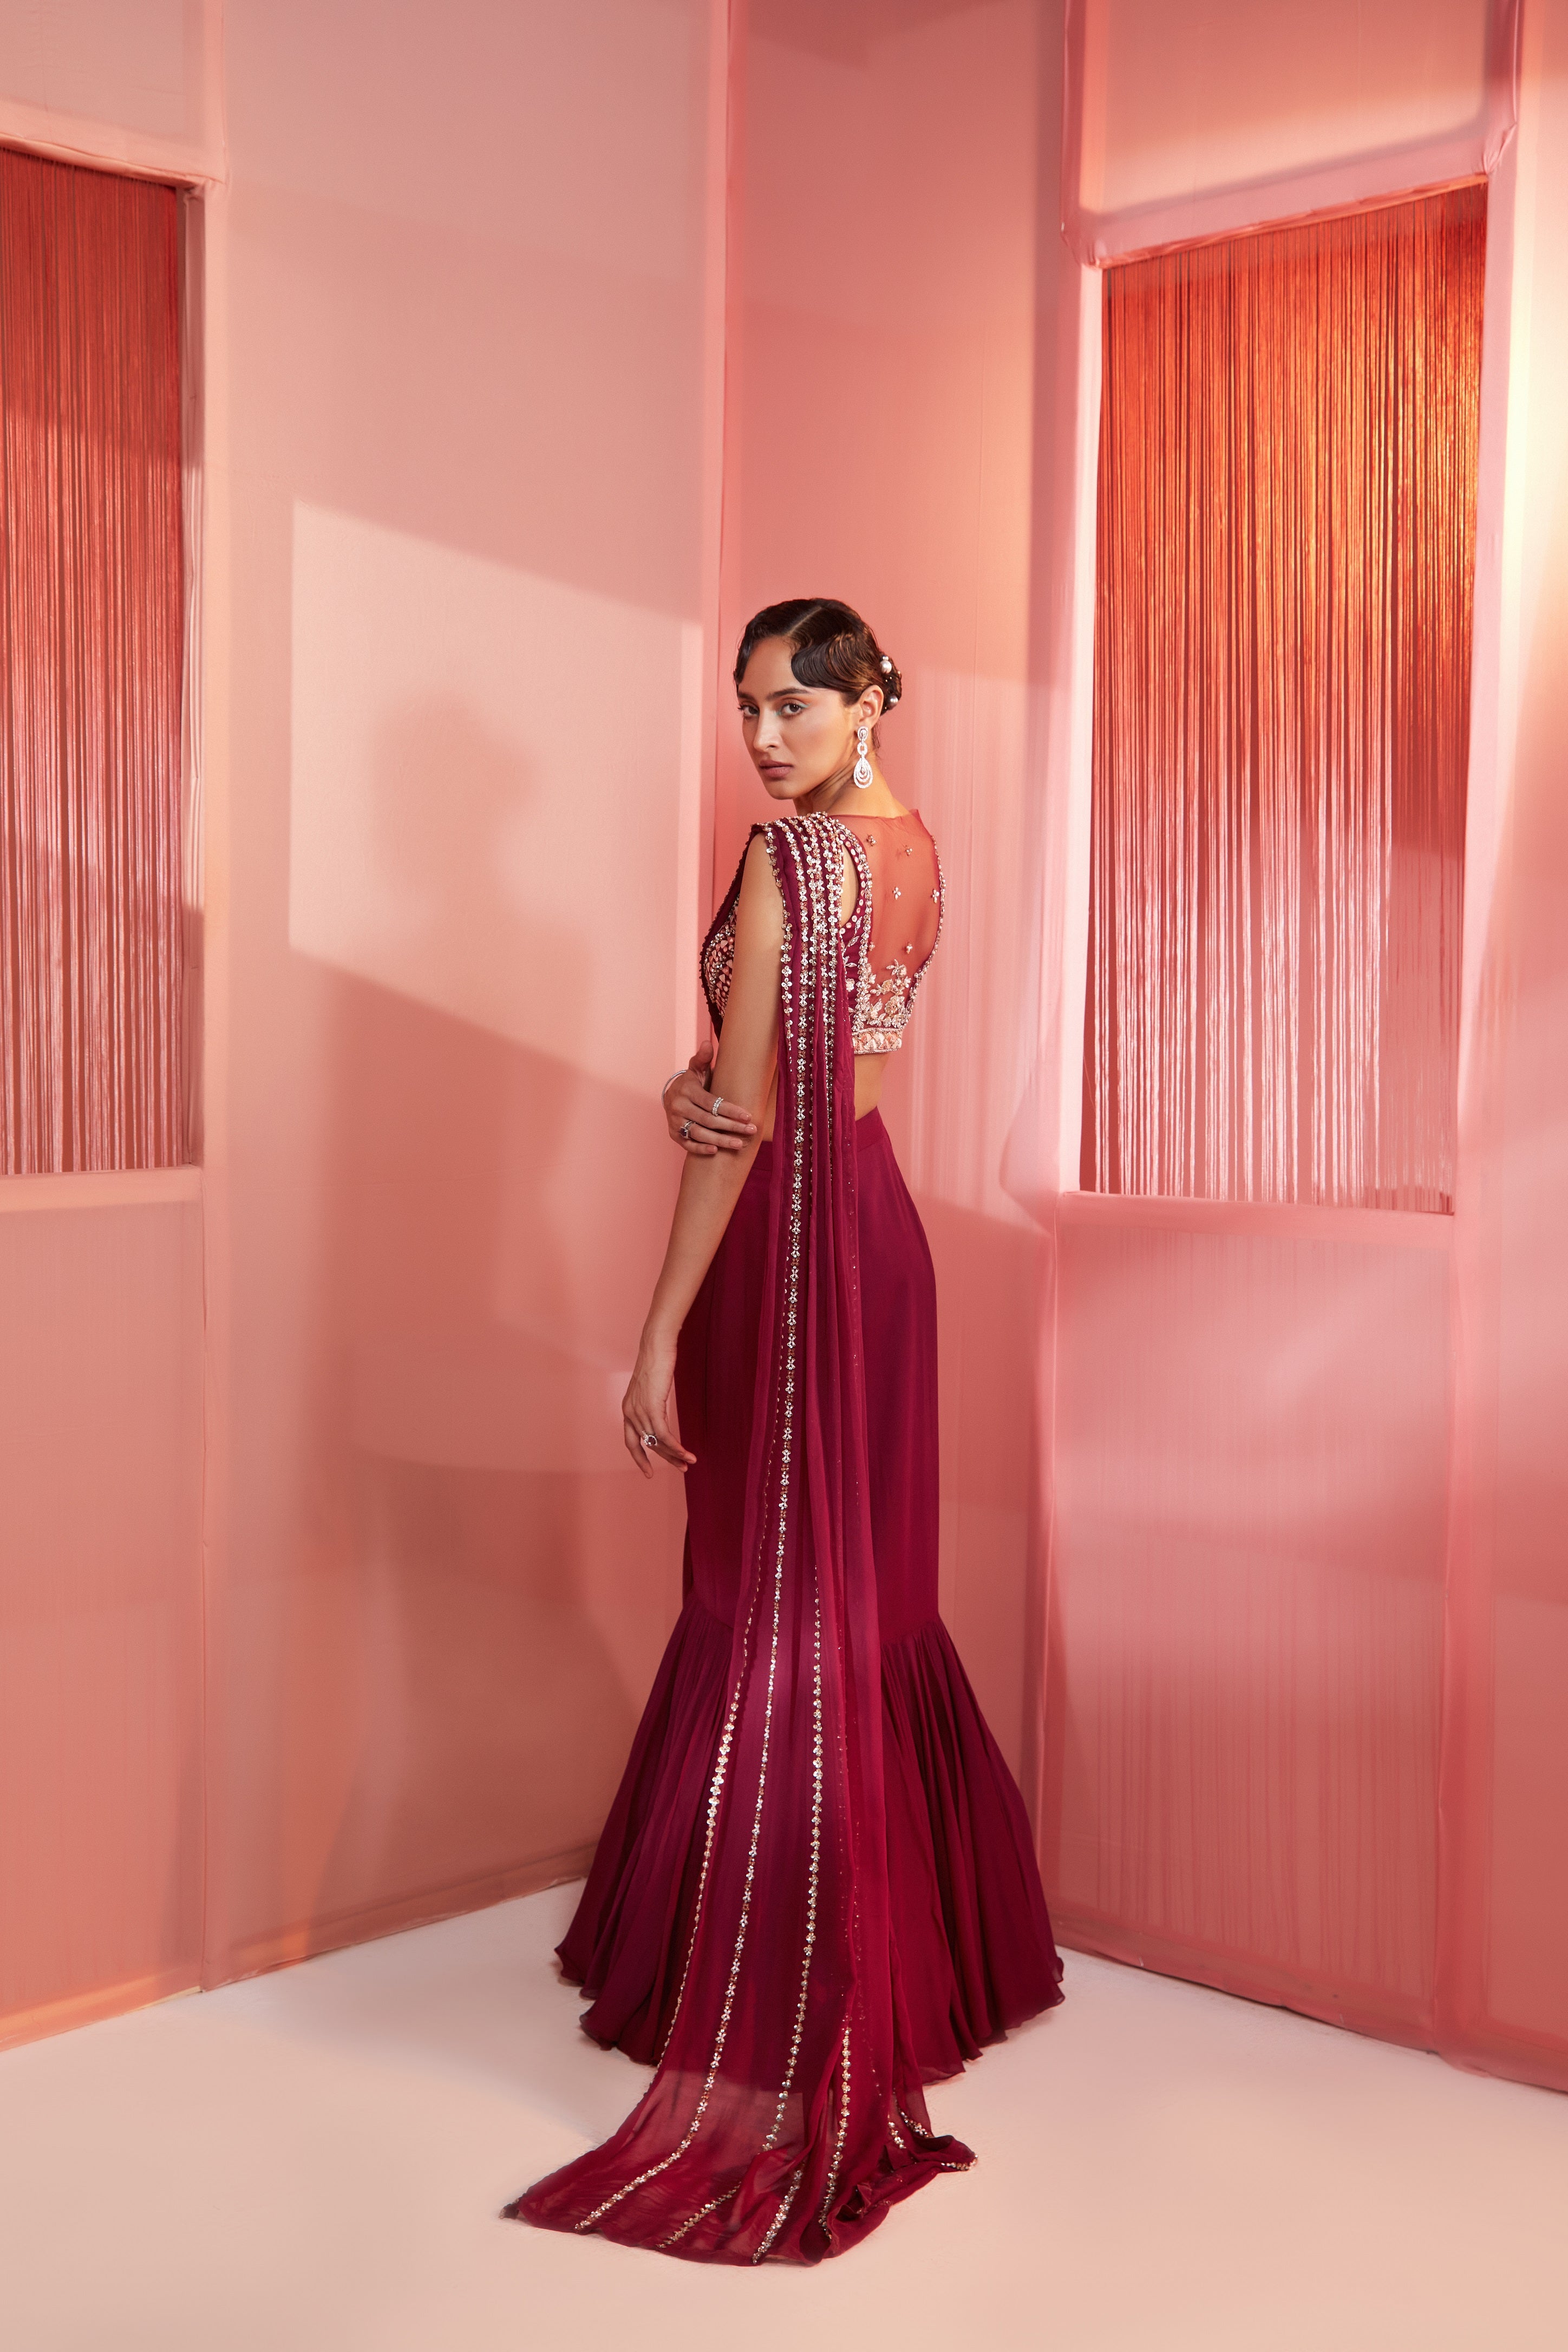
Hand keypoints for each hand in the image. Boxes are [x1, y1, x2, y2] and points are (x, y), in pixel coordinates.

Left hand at [622, 1334, 695, 1477]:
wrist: (656, 1347)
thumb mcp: (651, 1388)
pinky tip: (686, 1454)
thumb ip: (652, 1404)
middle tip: (681, 1468)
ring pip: (657, 1443)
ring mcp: (640, 1411)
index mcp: (627, 1409)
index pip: (631, 1442)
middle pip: (647, 1445)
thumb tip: (660, 1415)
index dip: (640, 1459)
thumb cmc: (657, 1363)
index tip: (649, 1472)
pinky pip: (664, 1436)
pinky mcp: (652, 1408)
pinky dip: (676, 1447)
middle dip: (665, 1459)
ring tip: (688, 1463)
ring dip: (674, 1455)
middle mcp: (630, 1413)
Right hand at [663, 1054, 757, 1155]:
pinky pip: (687, 1144)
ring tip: (740, 1144)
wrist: (671, 1096)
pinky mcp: (674, 1134)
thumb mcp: (697, 1069)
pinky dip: (701, 1148)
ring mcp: (675, 1122)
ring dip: (721, 1140)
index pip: (712, 1103)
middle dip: (732, 1127)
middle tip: (751, 1131)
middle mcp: (678, 1107)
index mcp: (687, 1090)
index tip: (748, 1116)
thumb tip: (708, 1043)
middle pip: (708, 1120)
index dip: (730, 1111)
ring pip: (700, 1134)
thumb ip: (703, 1058)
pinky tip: (716, 1150)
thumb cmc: (692, 1082)